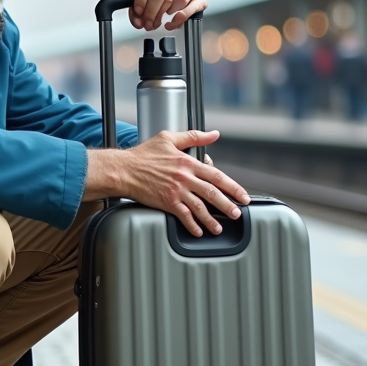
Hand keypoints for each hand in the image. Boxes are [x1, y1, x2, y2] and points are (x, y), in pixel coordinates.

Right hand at [84, 129, 249, 236]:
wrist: (123, 169)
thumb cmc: (143, 154)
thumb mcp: (169, 138)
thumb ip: (194, 136)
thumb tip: (214, 134)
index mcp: (188, 163)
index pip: (217, 176)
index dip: (233, 187)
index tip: (242, 195)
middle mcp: (185, 178)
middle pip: (212, 194)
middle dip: (227, 205)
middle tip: (236, 214)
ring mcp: (176, 192)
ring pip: (200, 208)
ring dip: (212, 219)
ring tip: (219, 228)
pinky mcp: (166, 203)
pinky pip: (184, 216)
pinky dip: (193, 225)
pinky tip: (198, 231)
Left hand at [128, 0, 206, 31]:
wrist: (180, 7)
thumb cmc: (160, 4)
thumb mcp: (144, 5)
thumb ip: (136, 12)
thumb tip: (138, 21)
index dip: (139, 2)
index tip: (139, 13)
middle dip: (151, 12)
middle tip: (148, 24)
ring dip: (166, 13)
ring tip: (162, 20)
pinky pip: (190, 8)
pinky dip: (179, 19)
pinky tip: (172, 23)